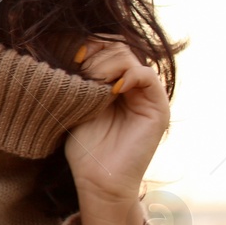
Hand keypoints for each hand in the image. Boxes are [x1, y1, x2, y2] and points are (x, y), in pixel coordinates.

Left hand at [65, 34, 168, 216]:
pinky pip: (147, 76)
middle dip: (96, 54)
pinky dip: (127, 76)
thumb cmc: (85, 146)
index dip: (89, 45)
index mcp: (113, 83)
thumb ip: (79, 79)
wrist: (99, 180)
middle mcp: (132, 86)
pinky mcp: (157, 108)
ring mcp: (146, 96)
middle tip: (80, 69)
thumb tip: (68, 50)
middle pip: (117, 48)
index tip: (71, 55)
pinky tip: (110, 89)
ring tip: (91, 80)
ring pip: (130, 57)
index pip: (106, 47)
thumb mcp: (76, 105)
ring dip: (107, 64)